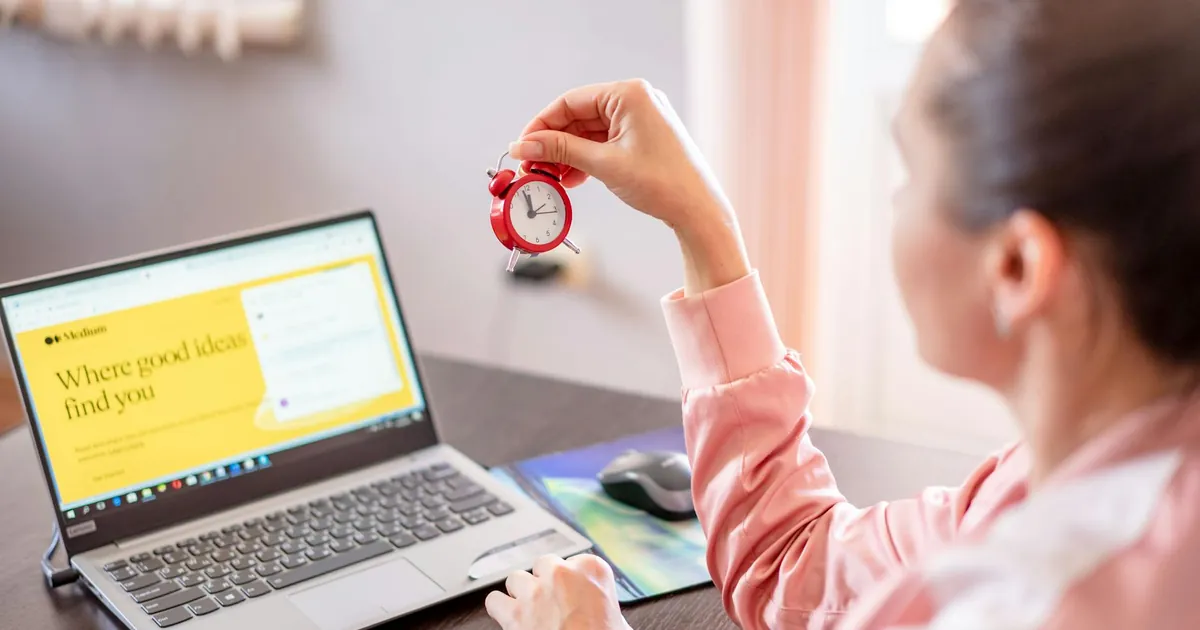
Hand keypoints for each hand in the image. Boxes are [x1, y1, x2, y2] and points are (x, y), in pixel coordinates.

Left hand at [485, 554, 630, 629]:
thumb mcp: (618, 619)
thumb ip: (603, 604)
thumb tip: (603, 614)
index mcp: (592, 570)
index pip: (577, 562)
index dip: (573, 581)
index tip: (574, 594)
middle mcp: (561, 574)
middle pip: (544, 564)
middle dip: (545, 582)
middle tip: (553, 603)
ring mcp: (535, 592)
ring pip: (516, 578)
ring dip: (521, 593)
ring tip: (530, 610)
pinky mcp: (514, 613)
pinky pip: (494, 600)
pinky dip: (499, 608)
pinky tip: (508, 617)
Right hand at [510, 79, 749, 293]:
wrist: (697, 210)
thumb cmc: (661, 183)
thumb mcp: (603, 164)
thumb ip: (561, 150)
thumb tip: (524, 145)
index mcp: (629, 94)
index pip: (571, 101)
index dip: (542, 125)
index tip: (522, 146)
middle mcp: (636, 99)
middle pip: (579, 116)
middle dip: (554, 143)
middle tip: (533, 166)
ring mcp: (641, 118)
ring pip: (590, 132)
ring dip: (568, 154)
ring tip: (550, 177)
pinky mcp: (643, 138)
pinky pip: (604, 142)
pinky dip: (586, 159)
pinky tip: (571, 179)